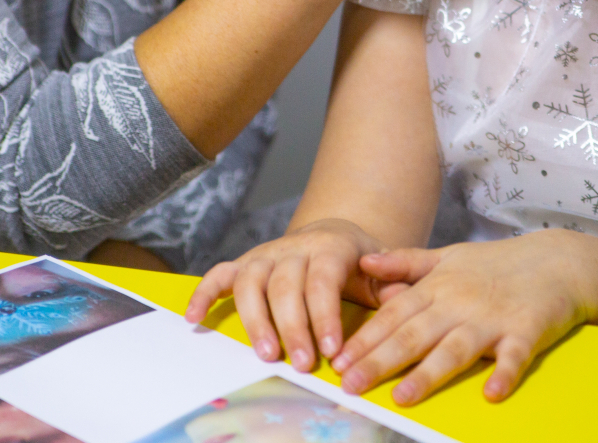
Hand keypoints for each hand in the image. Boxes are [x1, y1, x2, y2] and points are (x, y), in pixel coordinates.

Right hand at [184, 219, 402, 372]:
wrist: (335, 235)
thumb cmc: (359, 263)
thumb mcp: (382, 271)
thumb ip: (392, 285)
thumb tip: (402, 299)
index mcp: (331, 247)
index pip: (323, 280)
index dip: (325, 315)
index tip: (331, 349)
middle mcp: (293, 248)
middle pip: (286, 286)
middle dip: (293, 327)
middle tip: (301, 363)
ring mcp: (265, 255)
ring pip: (252, 282)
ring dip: (255, 320)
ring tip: (267, 354)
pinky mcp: (244, 264)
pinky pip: (219, 275)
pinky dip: (204, 293)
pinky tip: (195, 319)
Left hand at [332, 230, 597, 403]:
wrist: (557, 260)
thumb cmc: (497, 264)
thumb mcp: (448, 256)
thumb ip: (405, 263)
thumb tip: (364, 263)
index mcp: (438, 287)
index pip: (394, 315)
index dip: (365, 338)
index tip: (337, 361)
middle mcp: (459, 303)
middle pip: (415, 335)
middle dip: (381, 361)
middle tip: (351, 384)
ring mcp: (492, 318)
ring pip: (455, 349)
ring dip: (429, 373)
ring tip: (403, 396)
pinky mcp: (526, 331)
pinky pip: (514, 356)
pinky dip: (504, 374)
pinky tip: (491, 393)